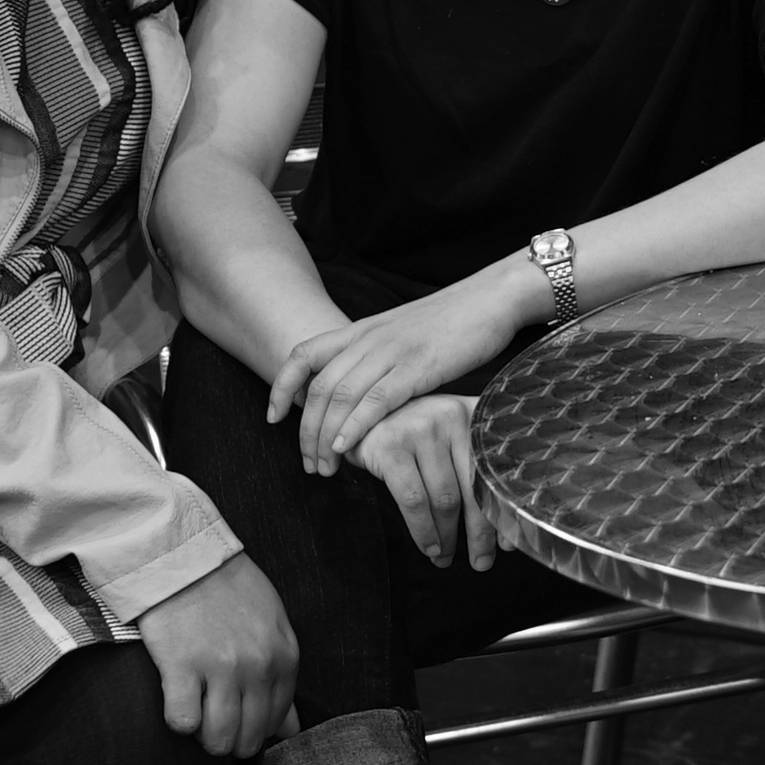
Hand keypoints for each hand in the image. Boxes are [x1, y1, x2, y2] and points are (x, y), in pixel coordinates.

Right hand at [135, 554, 296, 757]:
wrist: (186, 557)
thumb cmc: (230, 590)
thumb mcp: (273, 625)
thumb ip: (282, 678)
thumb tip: (291, 729)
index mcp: (284, 657)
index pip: (276, 721)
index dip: (255, 730)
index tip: (239, 721)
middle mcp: (257, 667)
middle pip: (248, 738)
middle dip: (231, 740)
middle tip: (215, 723)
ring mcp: (220, 668)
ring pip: (218, 739)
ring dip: (205, 737)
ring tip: (198, 716)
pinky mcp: (181, 666)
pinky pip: (183, 721)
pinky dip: (179, 719)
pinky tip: (179, 699)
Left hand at [269, 279, 519, 472]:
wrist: (491, 298)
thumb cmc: (454, 322)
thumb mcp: (403, 334)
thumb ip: (378, 358)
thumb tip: (363, 396)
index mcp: (362, 329)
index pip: (303, 354)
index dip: (281, 386)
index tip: (273, 418)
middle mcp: (368, 339)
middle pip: (318, 387)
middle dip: (305, 430)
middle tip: (309, 463)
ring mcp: (391, 351)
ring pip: (340, 397)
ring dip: (325, 437)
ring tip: (325, 467)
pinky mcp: (417, 366)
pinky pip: (375, 399)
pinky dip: (355, 426)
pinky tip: (348, 448)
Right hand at [354, 394, 497, 570]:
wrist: (362, 414)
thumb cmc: (415, 432)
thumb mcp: (452, 435)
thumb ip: (477, 464)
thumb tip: (505, 525)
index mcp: (474, 416)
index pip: (496, 473)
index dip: (502, 511)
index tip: (507, 543)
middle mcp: (451, 417)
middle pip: (473, 489)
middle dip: (479, 534)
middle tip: (480, 562)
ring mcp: (421, 430)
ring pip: (445, 499)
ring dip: (448, 537)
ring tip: (446, 557)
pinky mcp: (391, 447)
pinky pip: (414, 501)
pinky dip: (423, 530)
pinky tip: (428, 546)